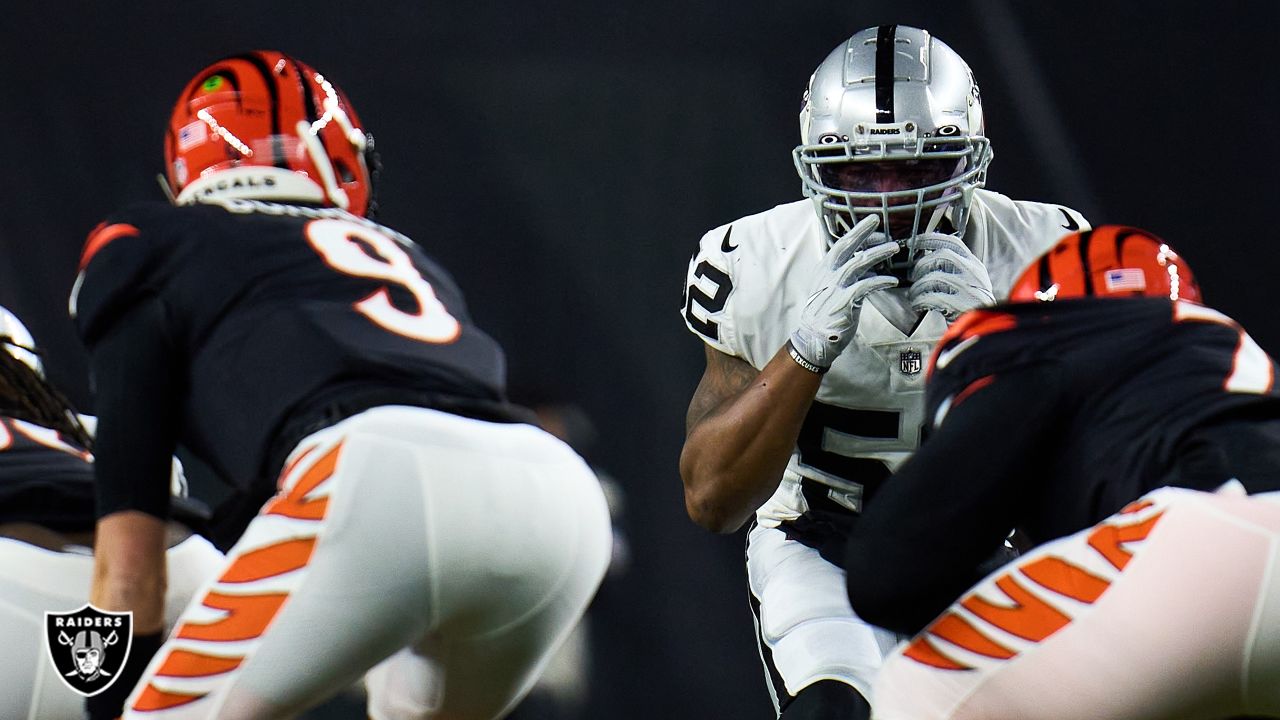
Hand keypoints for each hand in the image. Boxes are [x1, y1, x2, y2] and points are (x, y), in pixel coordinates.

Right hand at [790, 216, 899, 369]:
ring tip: (894, 247)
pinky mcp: (844, 301)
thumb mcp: (832, 290)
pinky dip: (880, 280)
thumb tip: (869, 269)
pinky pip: (865, 286)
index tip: (871, 223)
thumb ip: (847, 277)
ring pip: (858, 263)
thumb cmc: (825, 315)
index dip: (855, 232)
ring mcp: (835, 287)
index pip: (840, 245)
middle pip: (845, 247)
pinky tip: (892, 280)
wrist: (814, 339)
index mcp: (824, 271)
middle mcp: (828, 275)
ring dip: (877, 253)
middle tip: (876, 220)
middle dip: (861, 231)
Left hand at [907, 233, 994, 319]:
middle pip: (942, 256)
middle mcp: (973, 273)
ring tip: (914, 295)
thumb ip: (952, 269)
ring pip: (934, 277)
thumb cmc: (970, 307)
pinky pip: (932, 297)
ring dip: (918, 286)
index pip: (952, 242)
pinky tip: (918, 305)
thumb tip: (925, 258)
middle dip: (921, 265)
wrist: (985, 330)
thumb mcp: (968, 282)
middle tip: (912, 276)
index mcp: (974, 265)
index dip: (930, 239)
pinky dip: (920, 300)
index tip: (913, 243)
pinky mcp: (961, 305)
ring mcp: (969, 288)